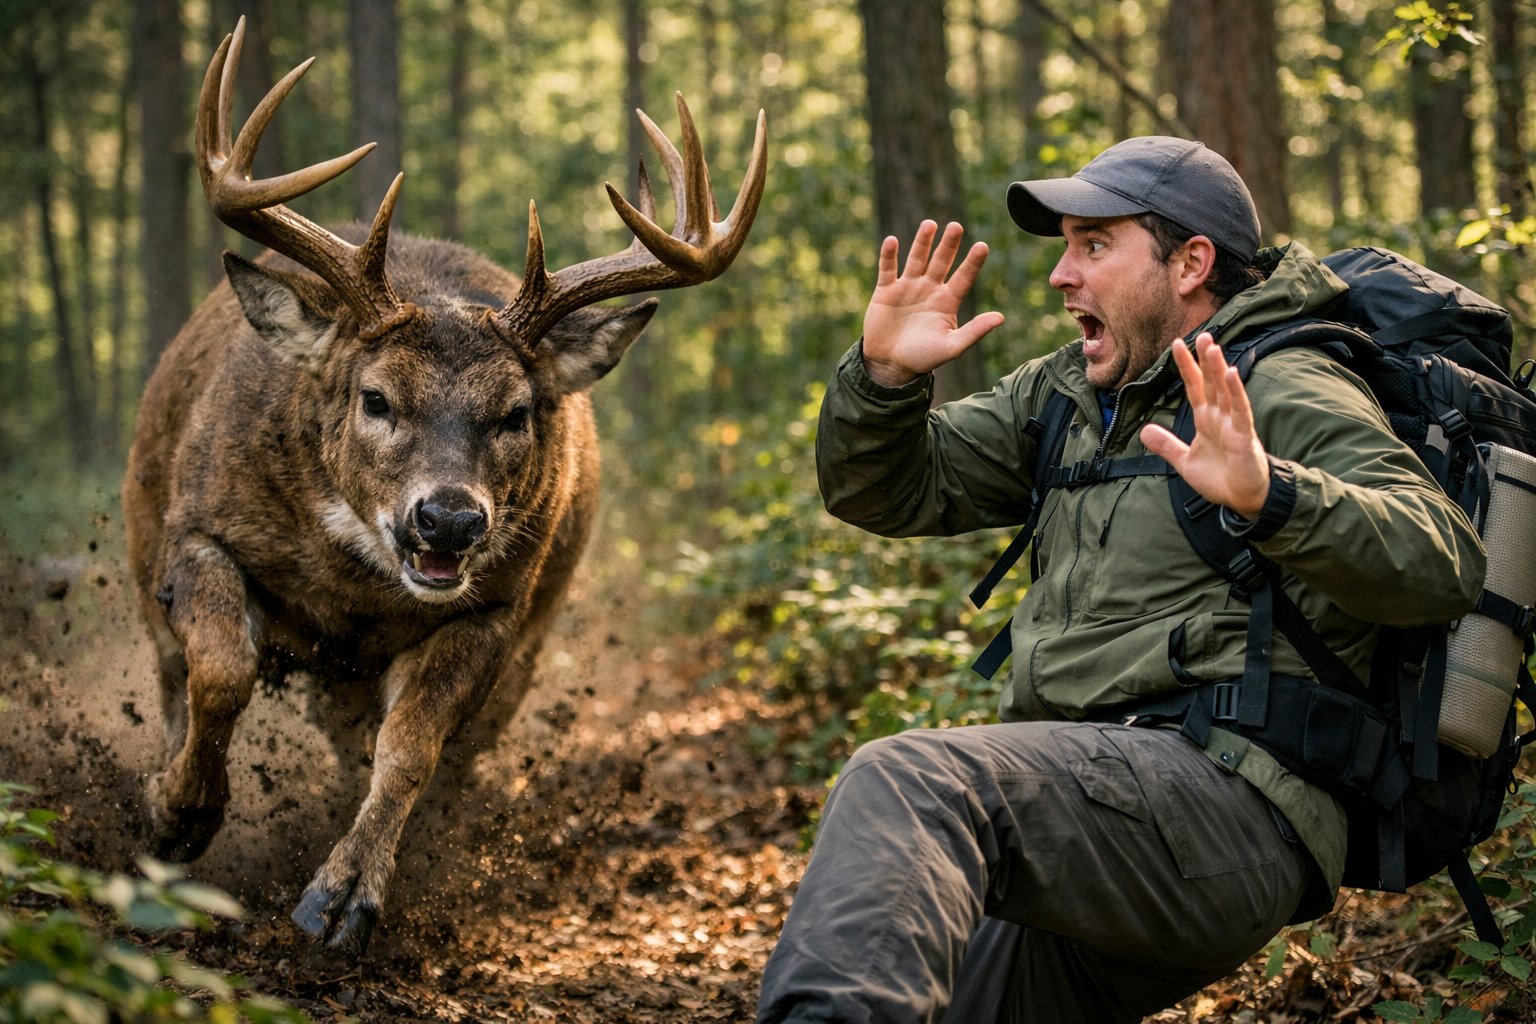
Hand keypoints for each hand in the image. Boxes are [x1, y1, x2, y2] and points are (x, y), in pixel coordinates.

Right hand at [861, 220, 1004, 386]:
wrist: (890, 364)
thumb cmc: (922, 357)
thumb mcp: (951, 347)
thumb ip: (974, 331)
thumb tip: (1001, 318)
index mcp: (948, 301)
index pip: (964, 277)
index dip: (973, 262)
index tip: (982, 246)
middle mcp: (930, 289)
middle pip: (941, 261)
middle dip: (949, 245)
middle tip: (957, 227)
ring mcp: (907, 287)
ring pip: (917, 259)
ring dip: (922, 242)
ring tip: (930, 224)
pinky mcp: (886, 290)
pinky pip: (888, 268)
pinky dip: (889, 255)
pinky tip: (892, 242)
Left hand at [1139, 333, 1270, 517]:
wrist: (1241, 499)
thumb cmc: (1220, 478)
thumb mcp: (1184, 461)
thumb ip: (1166, 445)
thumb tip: (1143, 430)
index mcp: (1206, 419)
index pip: (1194, 386)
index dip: (1186, 366)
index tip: (1176, 344)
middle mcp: (1219, 416)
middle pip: (1211, 382)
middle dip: (1205, 359)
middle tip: (1202, 335)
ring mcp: (1233, 423)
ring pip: (1225, 390)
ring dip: (1218, 368)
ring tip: (1212, 347)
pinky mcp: (1244, 435)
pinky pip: (1240, 409)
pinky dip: (1235, 391)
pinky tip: (1230, 374)